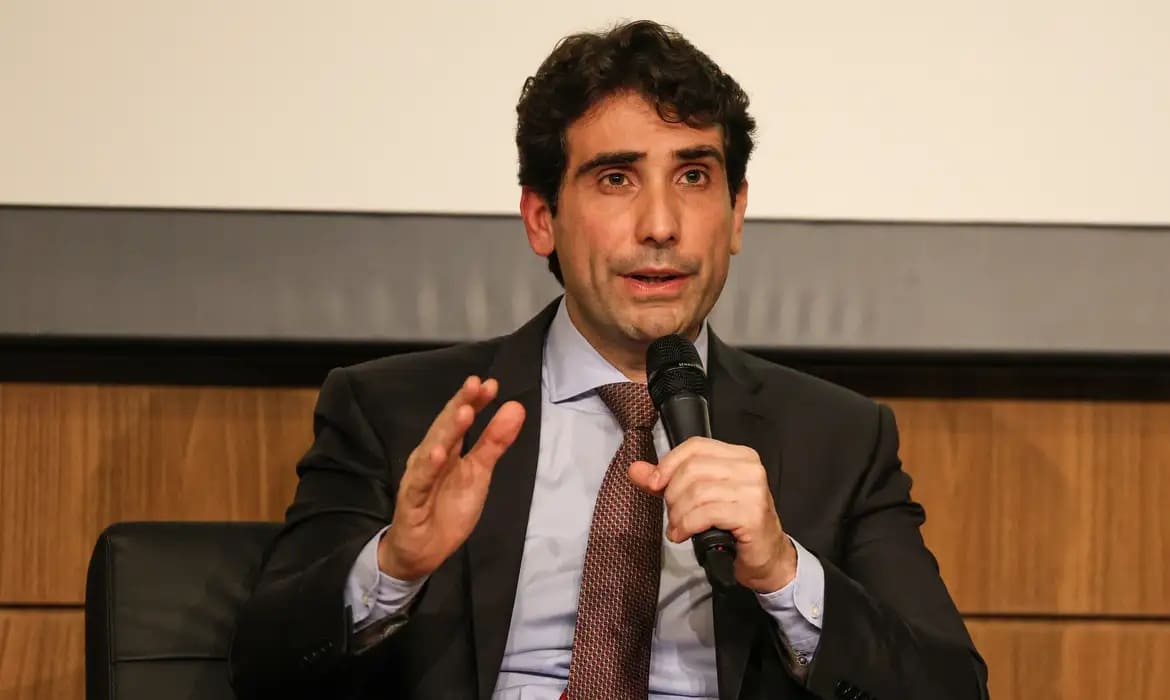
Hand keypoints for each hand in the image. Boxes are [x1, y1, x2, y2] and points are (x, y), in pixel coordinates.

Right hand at [378, 376, 525, 580]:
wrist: (423, 551)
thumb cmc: (448, 508)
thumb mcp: (479, 474)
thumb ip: (495, 442)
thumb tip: (515, 407)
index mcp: (448, 449)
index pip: (460, 420)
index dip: (474, 401)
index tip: (492, 384)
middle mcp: (430, 457)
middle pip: (445, 427)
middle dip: (461, 405)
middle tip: (475, 385)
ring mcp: (419, 477)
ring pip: (433, 449)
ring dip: (448, 430)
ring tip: (464, 411)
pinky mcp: (411, 501)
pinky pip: (421, 482)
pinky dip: (428, 468)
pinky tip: (438, 453)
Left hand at [628, 437, 796, 592]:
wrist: (767, 558)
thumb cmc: (734, 526)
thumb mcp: (699, 498)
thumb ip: (668, 481)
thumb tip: (636, 469)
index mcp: (739, 456)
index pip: (695, 447)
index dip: (669, 464)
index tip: (654, 484)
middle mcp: (750, 468)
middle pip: (693, 469)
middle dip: (672, 495)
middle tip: (672, 515)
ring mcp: (754, 491)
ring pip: (697, 492)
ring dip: (678, 514)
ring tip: (678, 527)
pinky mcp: (752, 515)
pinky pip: (706, 513)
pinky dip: (687, 525)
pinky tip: (683, 535)